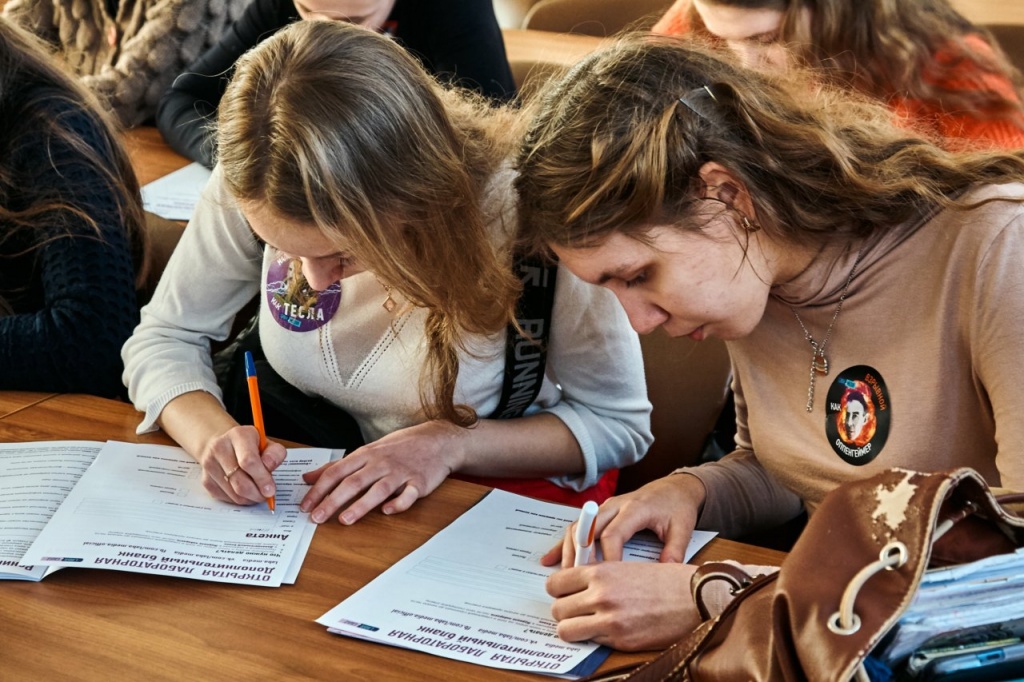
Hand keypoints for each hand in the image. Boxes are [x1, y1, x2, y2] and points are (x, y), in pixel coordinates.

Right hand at [197, 425, 286, 505]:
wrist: (223, 444)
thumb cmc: (249, 445)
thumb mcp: (266, 443)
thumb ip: (274, 453)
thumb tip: (269, 467)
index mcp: (238, 435)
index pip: (248, 461)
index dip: (262, 478)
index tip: (270, 489)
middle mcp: (219, 448)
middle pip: (240, 482)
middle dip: (257, 494)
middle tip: (266, 495)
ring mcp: (210, 465)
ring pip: (234, 494)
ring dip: (250, 498)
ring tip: (257, 492)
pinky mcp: (206, 480)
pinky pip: (227, 499)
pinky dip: (240, 499)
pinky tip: (245, 491)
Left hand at [300, 420, 465, 523]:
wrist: (437, 440)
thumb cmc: (400, 447)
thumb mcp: (367, 451)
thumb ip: (338, 466)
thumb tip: (308, 477)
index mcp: (366, 455)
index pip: (336, 472)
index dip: (319, 489)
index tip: (305, 505)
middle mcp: (381, 463)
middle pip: (353, 482)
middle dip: (333, 500)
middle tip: (317, 518)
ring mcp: (401, 472)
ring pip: (378, 489)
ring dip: (361, 505)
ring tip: (345, 520)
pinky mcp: (419, 482)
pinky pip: (408, 494)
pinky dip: (399, 503)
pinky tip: (388, 511)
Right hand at [541, 473, 705, 567]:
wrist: (675, 488)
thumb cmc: (677, 508)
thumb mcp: (683, 528)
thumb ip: (674, 550)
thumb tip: (664, 574)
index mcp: (635, 508)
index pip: (612, 534)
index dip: (606, 557)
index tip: (605, 579)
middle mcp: (615, 505)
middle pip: (588, 530)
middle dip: (580, 557)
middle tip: (576, 583)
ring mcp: (605, 508)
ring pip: (578, 528)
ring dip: (569, 552)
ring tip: (565, 577)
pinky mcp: (600, 513)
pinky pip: (577, 528)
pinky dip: (563, 545)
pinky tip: (549, 560)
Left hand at [547, 562, 700, 650]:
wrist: (695, 597)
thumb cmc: (665, 580)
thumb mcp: (626, 566)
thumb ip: (599, 576)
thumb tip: (576, 586)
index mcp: (601, 572)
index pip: (556, 582)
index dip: (558, 590)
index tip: (565, 593)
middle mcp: (601, 595)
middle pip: (557, 608)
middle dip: (564, 611)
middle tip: (577, 610)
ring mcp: (610, 620)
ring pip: (566, 630)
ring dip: (573, 629)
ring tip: (586, 624)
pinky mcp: (621, 640)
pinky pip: (591, 642)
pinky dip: (595, 639)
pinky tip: (608, 631)